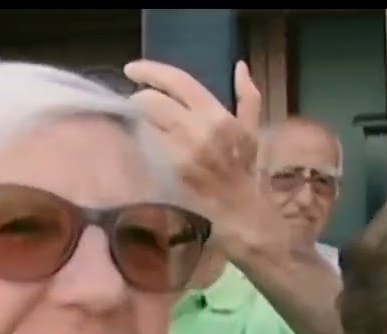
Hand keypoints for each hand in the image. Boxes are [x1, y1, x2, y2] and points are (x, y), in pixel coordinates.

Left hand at [124, 59, 275, 250]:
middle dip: (139, 98)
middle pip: (150, 101)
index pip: (176, 81)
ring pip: (142, 124)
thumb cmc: (247, 172)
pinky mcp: (165, 174)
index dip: (149, 70)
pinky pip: (143, 149)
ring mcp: (177, 155)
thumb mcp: (253, 131)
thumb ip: (247, 97)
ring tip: (143, 124)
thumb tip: (240, 67)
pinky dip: (141, 143)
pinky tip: (145, 145)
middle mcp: (195, 132)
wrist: (243, 214)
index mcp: (217, 116)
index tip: (133, 70)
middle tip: (138, 101)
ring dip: (138, 121)